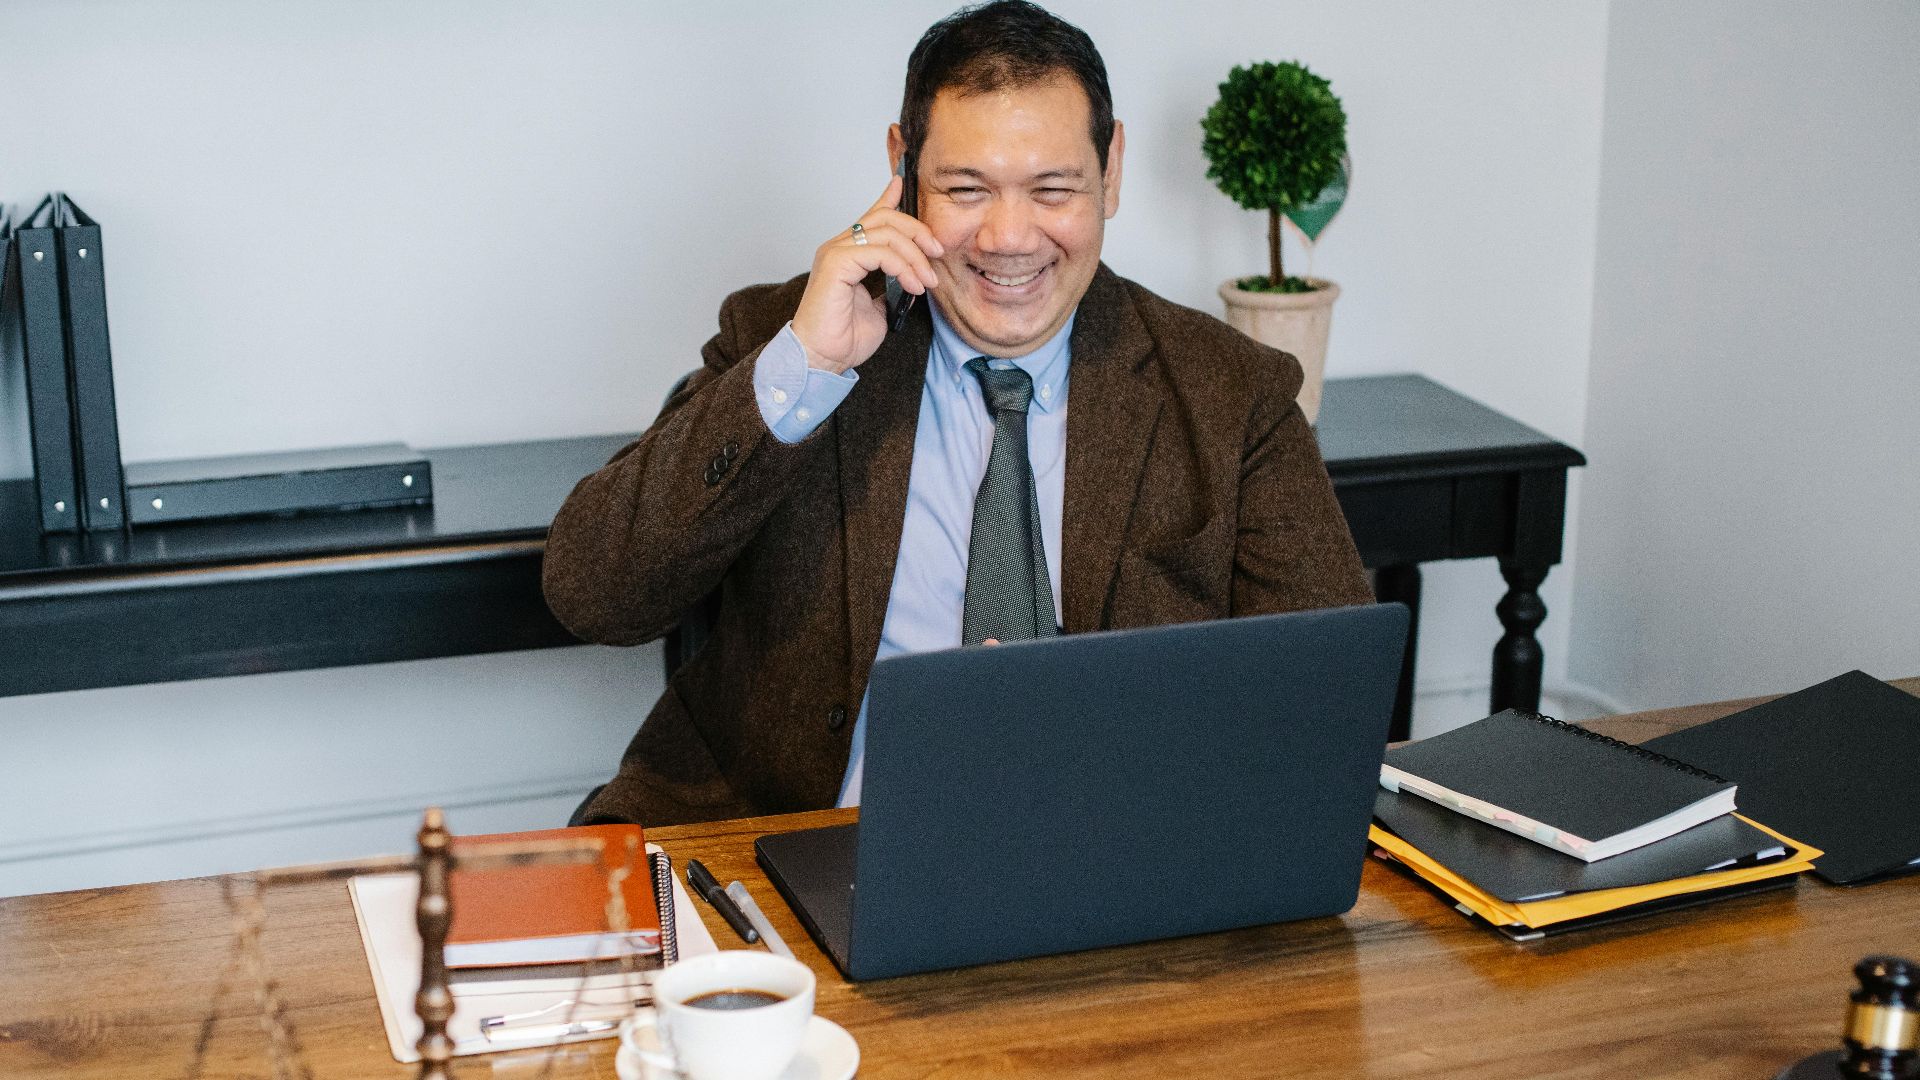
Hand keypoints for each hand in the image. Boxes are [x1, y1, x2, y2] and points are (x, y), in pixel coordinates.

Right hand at [790, 175, 943, 374]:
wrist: (822, 359)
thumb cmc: (844, 338)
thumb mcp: (879, 307)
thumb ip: (891, 286)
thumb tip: (912, 278)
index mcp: (848, 254)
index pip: (871, 217)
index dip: (888, 198)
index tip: (902, 183)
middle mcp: (839, 247)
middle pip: (885, 218)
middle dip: (917, 231)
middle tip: (937, 253)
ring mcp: (836, 252)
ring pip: (886, 233)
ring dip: (915, 256)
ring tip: (927, 280)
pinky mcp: (836, 263)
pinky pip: (880, 252)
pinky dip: (903, 266)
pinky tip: (913, 285)